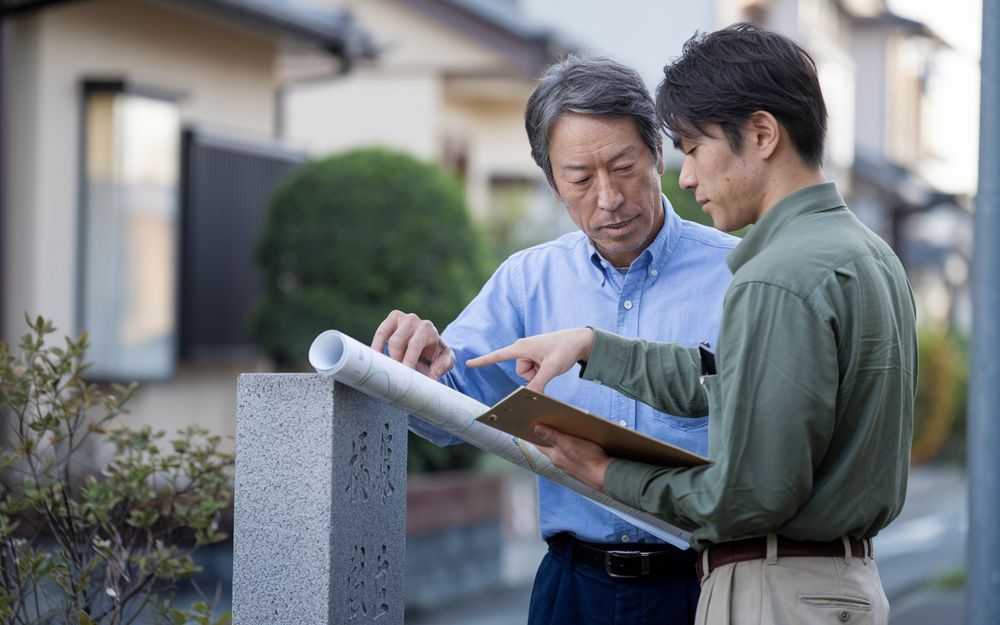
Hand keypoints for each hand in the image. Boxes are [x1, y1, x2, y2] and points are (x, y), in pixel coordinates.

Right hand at [371, 310, 454, 378]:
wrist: (430, 345)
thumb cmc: (436, 355)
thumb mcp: (446, 361)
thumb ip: (442, 367)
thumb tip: (429, 377)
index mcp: (428, 329)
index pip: (414, 344)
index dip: (407, 360)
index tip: (402, 376)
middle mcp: (415, 321)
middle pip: (397, 342)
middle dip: (396, 361)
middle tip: (396, 376)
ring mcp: (402, 318)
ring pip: (389, 339)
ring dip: (389, 357)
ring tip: (391, 370)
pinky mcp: (392, 320)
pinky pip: (381, 333)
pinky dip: (377, 346)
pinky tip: (377, 359)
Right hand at [465, 327, 593, 391]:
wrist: (579, 341)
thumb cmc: (564, 349)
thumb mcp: (551, 368)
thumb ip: (538, 383)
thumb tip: (527, 396)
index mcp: (522, 348)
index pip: (498, 356)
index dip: (483, 361)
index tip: (467, 363)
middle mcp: (523, 349)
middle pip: (520, 372)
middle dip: (533, 375)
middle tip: (548, 365)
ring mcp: (530, 353)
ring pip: (528, 374)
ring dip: (539, 373)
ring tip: (551, 363)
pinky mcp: (536, 356)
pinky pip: (534, 371)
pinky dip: (542, 371)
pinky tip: (552, 363)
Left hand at [533, 424, 613, 493]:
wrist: (605, 476)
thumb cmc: (587, 458)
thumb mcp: (568, 442)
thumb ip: (551, 436)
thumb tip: (536, 429)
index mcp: (554, 456)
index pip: (537, 445)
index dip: (531, 437)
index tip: (525, 430)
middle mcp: (559, 463)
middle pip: (548, 449)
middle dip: (545, 439)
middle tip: (542, 428)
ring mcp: (569, 467)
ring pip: (560, 454)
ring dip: (558, 445)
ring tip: (559, 435)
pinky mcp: (580, 469)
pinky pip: (570, 458)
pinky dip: (569, 452)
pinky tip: (575, 447)